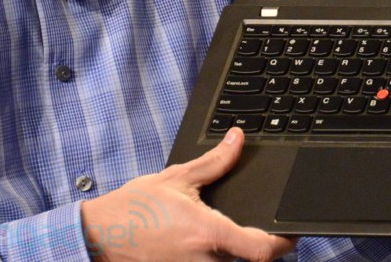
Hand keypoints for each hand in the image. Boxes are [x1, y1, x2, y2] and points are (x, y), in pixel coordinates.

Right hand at [81, 128, 295, 260]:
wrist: (98, 237)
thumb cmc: (133, 210)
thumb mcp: (178, 178)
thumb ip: (215, 161)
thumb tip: (237, 141)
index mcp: (209, 235)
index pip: (263, 249)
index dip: (285, 242)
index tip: (292, 232)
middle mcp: (205, 260)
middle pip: (251, 258)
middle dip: (260, 242)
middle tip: (260, 223)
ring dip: (237, 248)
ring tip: (226, 226)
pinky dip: (217, 254)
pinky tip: (205, 238)